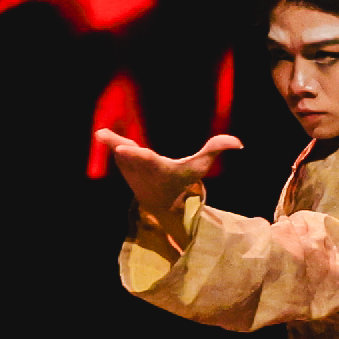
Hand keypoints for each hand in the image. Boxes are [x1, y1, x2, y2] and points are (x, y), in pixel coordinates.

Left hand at [96, 128, 240, 235]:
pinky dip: (112, 143)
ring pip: (119, 152)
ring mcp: (129, 172)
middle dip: (116, 144)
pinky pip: (117, 152)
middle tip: (101, 134)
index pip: (146, 159)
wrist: (164, 204)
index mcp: (160, 168)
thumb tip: (238, 142)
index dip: (134, 154)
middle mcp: (142, 171)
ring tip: (103, 134)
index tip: (120, 148)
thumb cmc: (184, 182)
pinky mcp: (123, 168)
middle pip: (127, 154)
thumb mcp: (201, 167)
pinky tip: (105, 136)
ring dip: (113, 142)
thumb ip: (216, 150)